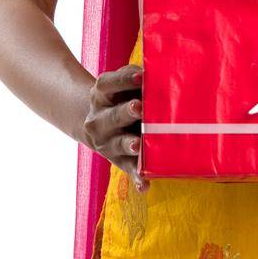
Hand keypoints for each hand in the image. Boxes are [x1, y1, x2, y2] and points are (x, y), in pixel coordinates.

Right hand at [82, 65, 148, 190]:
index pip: (107, 84)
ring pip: (117, 144)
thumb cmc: (121, 97)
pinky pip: (127, 170)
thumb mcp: (121, 84)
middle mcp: (99, 119)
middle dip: (125, 112)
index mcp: (101, 96)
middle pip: (111, 116)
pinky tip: (144, 185)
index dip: (123, 80)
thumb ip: (135, 78)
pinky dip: (135, 178)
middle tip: (139, 107)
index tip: (141, 77)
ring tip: (138, 145)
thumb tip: (159, 73)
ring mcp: (107, 142)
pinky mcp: (118, 161)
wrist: (98, 124)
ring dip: (128, 144)